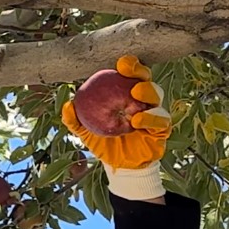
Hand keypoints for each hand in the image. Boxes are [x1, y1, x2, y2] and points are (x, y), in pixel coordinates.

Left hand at [61, 55, 171, 199]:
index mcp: (124, 94)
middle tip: (128, 72)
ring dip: (148, 92)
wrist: (118, 164)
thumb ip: (75, 120)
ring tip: (135, 93)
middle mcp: (142, 100)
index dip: (128, 66)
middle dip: (140, 72)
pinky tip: (138, 120)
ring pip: (157, 96)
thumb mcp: (85, 131)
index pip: (128, 76)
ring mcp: (154, 112)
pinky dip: (150, 118)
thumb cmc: (103, 142)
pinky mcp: (162, 128)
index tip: (120, 64)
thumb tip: (67, 105)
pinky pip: (161, 120)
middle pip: (146, 79)